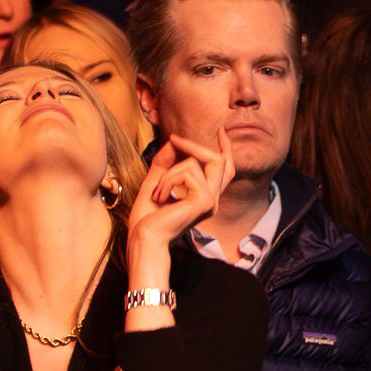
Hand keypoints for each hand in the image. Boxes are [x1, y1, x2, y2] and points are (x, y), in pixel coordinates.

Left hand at [126, 132, 232, 248]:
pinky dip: (167, 180)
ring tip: (157, 192)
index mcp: (204, 197)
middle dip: (194, 146)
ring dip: (168, 173)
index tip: (221, 131)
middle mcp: (212, 199)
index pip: (224, 170)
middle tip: (174, 138)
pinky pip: (186, 172)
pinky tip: (160, 197)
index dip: (225, 149)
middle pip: (219, 161)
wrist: (145, 239)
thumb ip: (165, 163)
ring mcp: (210, 201)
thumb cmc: (148, 218)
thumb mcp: (155, 183)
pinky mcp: (203, 201)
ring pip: (194, 163)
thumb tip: (174, 142)